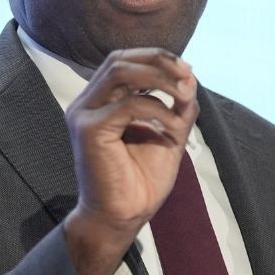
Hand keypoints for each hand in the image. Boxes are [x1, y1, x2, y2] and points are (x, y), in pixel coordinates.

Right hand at [63, 48, 198, 274]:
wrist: (123, 216)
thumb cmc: (141, 180)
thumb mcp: (168, 134)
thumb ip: (177, 106)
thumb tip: (191, 80)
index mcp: (100, 101)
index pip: (124, 60)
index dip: (156, 58)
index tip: (188, 71)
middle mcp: (87, 102)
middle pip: (120, 59)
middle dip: (159, 61)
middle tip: (188, 77)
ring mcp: (84, 114)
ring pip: (120, 71)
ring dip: (160, 78)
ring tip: (185, 94)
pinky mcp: (89, 129)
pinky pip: (129, 103)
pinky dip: (158, 109)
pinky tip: (173, 127)